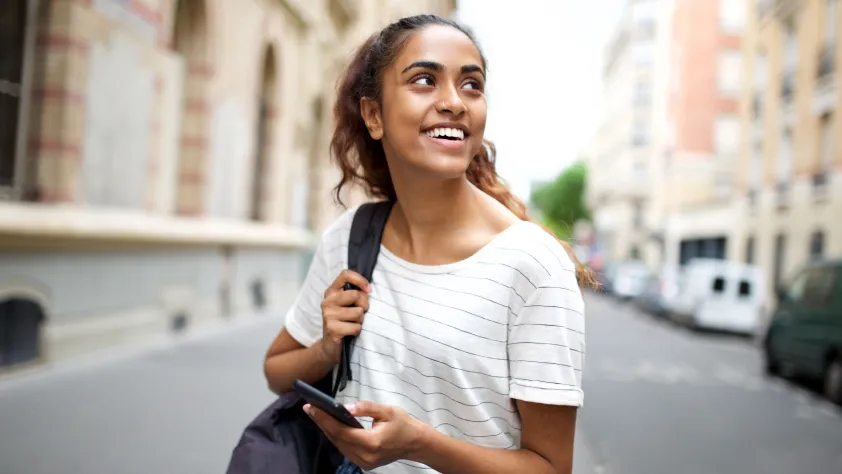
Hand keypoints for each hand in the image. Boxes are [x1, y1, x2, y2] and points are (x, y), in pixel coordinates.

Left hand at [305, 401, 425, 470]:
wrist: (415, 443)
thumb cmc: (403, 424)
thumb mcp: (387, 410)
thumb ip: (366, 408)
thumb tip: (345, 408)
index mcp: (371, 443)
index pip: (342, 431)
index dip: (325, 419)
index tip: (312, 407)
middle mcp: (365, 456)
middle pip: (337, 439)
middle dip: (322, 423)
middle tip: (308, 408)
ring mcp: (363, 462)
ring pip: (339, 445)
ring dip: (326, 430)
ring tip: (316, 414)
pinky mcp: (363, 464)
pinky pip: (344, 449)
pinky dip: (336, 436)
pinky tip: (329, 425)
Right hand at [316, 270, 370, 363]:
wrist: (330, 346)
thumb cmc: (344, 322)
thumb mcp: (347, 305)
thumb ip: (355, 294)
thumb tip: (368, 290)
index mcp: (331, 291)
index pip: (345, 274)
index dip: (360, 280)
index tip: (368, 290)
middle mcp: (327, 301)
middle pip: (355, 295)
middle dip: (364, 305)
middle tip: (361, 312)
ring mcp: (328, 315)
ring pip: (358, 312)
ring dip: (360, 320)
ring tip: (353, 323)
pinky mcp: (332, 329)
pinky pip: (356, 327)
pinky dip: (357, 331)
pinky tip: (350, 333)